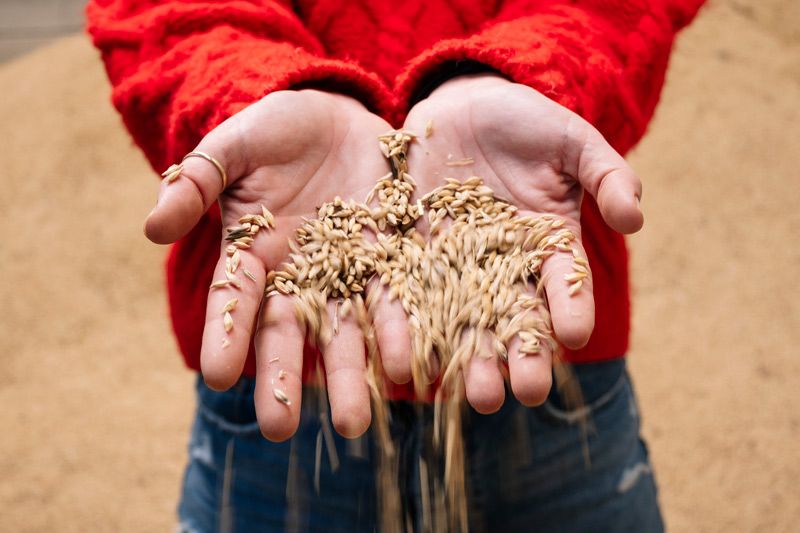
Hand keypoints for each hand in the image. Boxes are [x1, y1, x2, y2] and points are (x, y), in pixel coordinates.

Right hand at [145, 90, 396, 440]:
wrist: (344, 118)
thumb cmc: (279, 130)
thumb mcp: (237, 145)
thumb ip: (200, 180)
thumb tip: (151, 227)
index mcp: (255, 253)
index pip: (234, 301)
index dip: (225, 334)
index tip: (215, 374)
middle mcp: (302, 276)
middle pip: (290, 334)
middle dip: (284, 380)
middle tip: (278, 430)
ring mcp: (351, 272)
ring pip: (348, 331)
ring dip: (351, 376)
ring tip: (356, 423)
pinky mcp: (396, 260)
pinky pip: (399, 301)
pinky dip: (403, 332)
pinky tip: (410, 366)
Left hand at [402, 74, 642, 412]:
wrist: (464, 108)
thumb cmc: (527, 123)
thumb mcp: (571, 142)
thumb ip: (605, 175)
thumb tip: (635, 218)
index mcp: (549, 246)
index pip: (565, 286)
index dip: (571, 309)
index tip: (575, 335)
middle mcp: (503, 268)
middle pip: (513, 320)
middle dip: (519, 357)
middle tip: (522, 394)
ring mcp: (455, 265)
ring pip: (462, 319)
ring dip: (467, 358)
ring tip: (471, 396)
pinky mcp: (411, 255)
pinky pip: (409, 293)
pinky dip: (408, 325)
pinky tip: (408, 358)